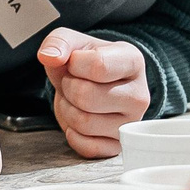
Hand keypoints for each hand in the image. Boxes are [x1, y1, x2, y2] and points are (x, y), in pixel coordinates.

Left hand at [35, 31, 149, 156]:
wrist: (91, 83)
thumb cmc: (85, 62)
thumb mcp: (71, 42)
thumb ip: (58, 42)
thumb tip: (49, 57)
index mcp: (133, 61)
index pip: (98, 66)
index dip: (74, 64)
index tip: (76, 63)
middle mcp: (139, 95)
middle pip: (87, 97)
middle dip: (68, 88)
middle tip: (72, 83)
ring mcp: (131, 124)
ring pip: (84, 123)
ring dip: (68, 110)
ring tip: (75, 100)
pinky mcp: (119, 146)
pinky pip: (88, 147)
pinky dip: (73, 134)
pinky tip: (78, 120)